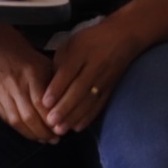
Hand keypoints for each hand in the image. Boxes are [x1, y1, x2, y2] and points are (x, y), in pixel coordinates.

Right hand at [0, 44, 59, 143]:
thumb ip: (56, 90)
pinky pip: (5, 118)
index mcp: (31, 73)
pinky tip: (29, 132)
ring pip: (15, 120)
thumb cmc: (32, 63)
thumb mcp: (49, 69)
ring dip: (31, 134)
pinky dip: (19, 129)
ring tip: (43, 139)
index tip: (61, 130)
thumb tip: (65, 117)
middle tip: (54, 139)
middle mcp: (13, 82)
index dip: (50, 121)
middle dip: (42, 132)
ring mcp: (0, 90)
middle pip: (28, 115)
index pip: (41, 104)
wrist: (3, 54)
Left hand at [42, 21, 142, 135]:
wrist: (123, 38)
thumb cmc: (90, 40)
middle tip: (50, 122)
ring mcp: (104, 80)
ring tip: (60, 129)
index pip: (68, 72)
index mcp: (81, 53)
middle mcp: (94, 68)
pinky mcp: (110, 90)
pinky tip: (77, 127)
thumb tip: (48, 85)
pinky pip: (99, 106)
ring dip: (74, 117)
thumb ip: (60, 62)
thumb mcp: (71, 44)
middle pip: (78, 90)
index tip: (45, 103)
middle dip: (64, 108)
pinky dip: (88, 117)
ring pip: (88, 101)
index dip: (57, 88)